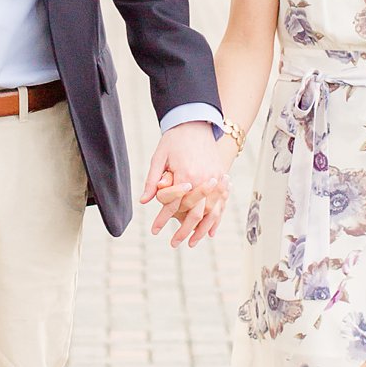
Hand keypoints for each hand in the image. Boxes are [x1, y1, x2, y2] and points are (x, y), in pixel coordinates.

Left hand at [141, 123, 229, 245]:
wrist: (196, 123)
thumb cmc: (174, 140)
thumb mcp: (159, 158)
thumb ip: (153, 180)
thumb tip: (144, 201)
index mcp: (186, 175)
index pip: (173, 204)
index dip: (163, 219)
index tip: (155, 231)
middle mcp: (203, 179)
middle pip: (194, 213)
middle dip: (184, 231)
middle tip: (174, 243)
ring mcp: (215, 179)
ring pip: (211, 212)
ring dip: (201, 230)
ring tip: (193, 243)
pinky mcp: (222, 177)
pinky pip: (221, 203)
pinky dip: (217, 219)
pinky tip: (210, 232)